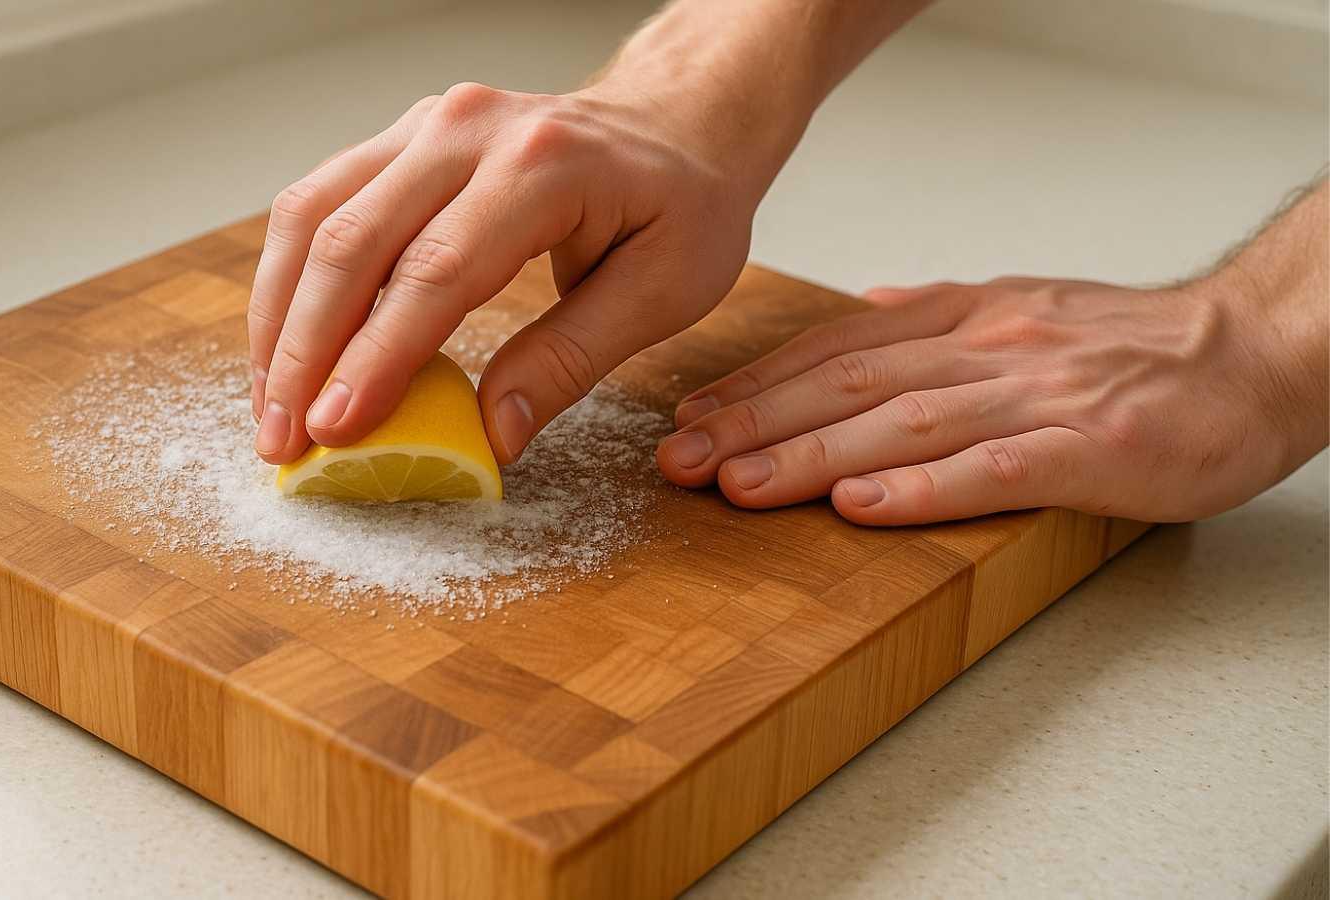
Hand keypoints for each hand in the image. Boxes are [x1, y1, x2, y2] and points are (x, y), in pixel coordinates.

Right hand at [247, 80, 756, 465]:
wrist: (676, 124)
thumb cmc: (684, 206)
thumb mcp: (662, 293)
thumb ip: (571, 360)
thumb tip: (491, 434)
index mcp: (542, 165)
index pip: (436, 271)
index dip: (376, 357)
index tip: (335, 430)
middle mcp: (468, 130)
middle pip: (353, 240)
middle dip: (304, 350)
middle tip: (283, 441)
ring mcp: (427, 124)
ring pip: (315, 214)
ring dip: (279, 315)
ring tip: (270, 405)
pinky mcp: (405, 138)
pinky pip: (324, 201)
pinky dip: (293, 277)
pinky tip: (287, 342)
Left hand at [656, 273, 1323, 524]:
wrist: (1256, 350)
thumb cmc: (1141, 345)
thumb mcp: (1026, 306)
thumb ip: (937, 316)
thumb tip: (860, 312)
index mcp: (969, 317)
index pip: (839, 348)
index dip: (759, 381)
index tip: (696, 412)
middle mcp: (988, 347)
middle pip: (849, 383)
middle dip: (755, 421)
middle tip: (681, 458)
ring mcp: (1037, 396)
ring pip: (902, 424)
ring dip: (810, 454)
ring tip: (738, 485)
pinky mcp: (1090, 449)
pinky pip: (993, 469)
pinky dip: (920, 489)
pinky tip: (859, 507)